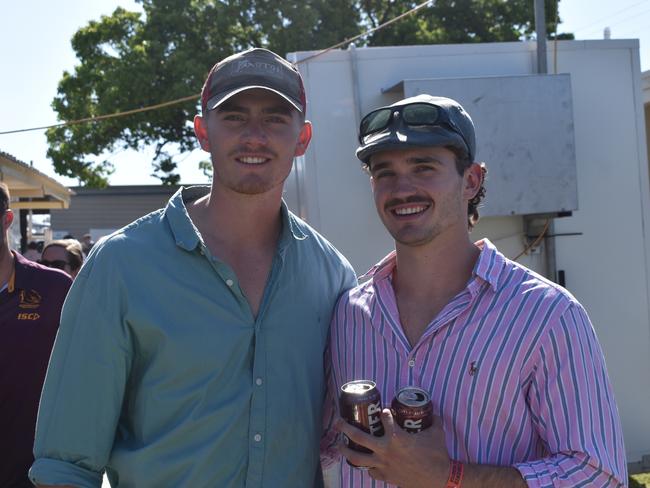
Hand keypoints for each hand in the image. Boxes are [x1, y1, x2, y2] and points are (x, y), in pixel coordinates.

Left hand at [335, 409, 450, 487]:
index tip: (383, 410)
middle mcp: (385, 450)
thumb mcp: (437, 432)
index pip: (384, 417)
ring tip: (339, 444)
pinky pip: (371, 472)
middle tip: (338, 421)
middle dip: (345, 427)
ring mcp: (383, 464)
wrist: (439, 480)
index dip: (384, 412)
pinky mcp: (386, 476)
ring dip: (346, 450)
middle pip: (358, 437)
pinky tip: (365, 463)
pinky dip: (367, 467)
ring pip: (357, 458)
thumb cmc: (437, 455)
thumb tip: (433, 411)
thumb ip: (434, 420)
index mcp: (397, 436)